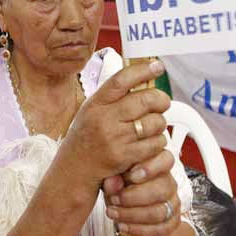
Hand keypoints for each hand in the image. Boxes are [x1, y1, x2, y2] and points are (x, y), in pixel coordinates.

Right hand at [61, 60, 169, 189]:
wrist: (74, 169)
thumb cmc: (86, 137)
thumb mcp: (92, 111)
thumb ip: (112, 97)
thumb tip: (141, 79)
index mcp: (96, 103)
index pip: (121, 80)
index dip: (142, 70)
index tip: (157, 67)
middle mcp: (104, 118)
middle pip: (145, 100)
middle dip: (160, 99)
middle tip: (161, 102)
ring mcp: (114, 138)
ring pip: (154, 123)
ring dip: (159, 123)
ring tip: (152, 126)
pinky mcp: (124, 156)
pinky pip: (154, 144)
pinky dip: (157, 142)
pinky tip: (149, 143)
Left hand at [103, 149, 180, 235]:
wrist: (125, 206)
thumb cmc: (119, 185)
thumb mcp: (111, 178)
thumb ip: (111, 178)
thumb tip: (112, 182)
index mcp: (157, 164)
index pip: (166, 159)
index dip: (150, 168)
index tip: (131, 176)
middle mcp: (169, 182)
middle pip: (162, 188)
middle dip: (134, 197)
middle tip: (114, 199)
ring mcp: (172, 202)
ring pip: (160, 211)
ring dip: (132, 215)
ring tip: (113, 213)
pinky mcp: (172, 221)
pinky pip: (162, 229)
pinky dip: (140, 230)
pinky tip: (123, 226)